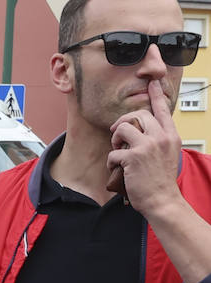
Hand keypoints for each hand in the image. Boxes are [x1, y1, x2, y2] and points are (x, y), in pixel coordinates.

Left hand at [108, 80, 183, 215]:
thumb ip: (157, 140)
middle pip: (137, 115)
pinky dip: (111, 161)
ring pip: (122, 128)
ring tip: (118, 151)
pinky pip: (113, 151)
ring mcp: (148, 146)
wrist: (162, 200)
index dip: (156, 95)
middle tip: (118, 137)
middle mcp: (161, 137)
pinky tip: (117, 170)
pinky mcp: (133, 157)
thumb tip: (139, 131)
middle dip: (122, 123)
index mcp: (171, 135)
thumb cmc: (160, 180)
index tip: (152, 82)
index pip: (162, 110)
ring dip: (115, 139)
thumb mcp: (166, 154)